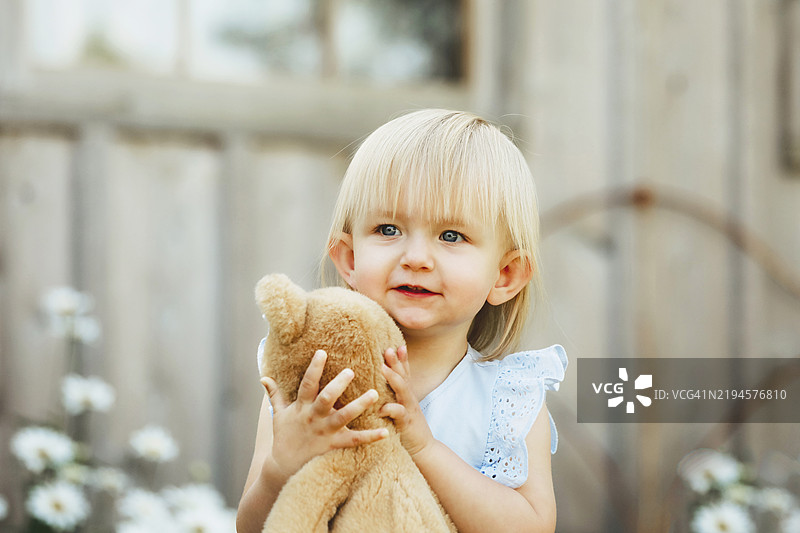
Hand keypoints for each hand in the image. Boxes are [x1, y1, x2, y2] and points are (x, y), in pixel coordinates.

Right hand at [262, 349, 388, 478]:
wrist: (283, 468)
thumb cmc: (284, 437)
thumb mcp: (279, 415)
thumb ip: (274, 394)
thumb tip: (264, 377)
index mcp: (302, 407)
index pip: (307, 384)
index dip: (314, 368)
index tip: (322, 352)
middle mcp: (314, 417)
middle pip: (326, 398)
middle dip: (338, 385)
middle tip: (351, 371)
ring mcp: (325, 432)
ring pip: (344, 417)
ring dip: (359, 405)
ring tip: (374, 394)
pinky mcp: (334, 445)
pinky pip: (355, 440)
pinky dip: (370, 437)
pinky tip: (385, 431)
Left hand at [380, 346, 434, 457]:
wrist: (423, 449)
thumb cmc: (407, 428)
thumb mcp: (401, 408)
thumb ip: (393, 396)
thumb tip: (379, 384)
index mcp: (406, 394)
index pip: (404, 372)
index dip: (401, 358)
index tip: (395, 344)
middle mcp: (409, 398)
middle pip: (403, 375)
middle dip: (396, 361)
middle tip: (388, 348)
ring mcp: (409, 409)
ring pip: (402, 390)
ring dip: (393, 378)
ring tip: (382, 368)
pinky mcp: (406, 423)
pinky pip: (399, 413)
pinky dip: (391, 409)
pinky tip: (382, 407)